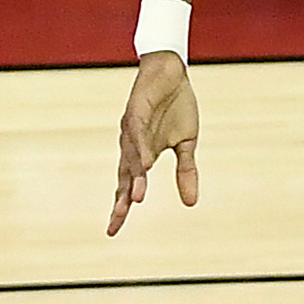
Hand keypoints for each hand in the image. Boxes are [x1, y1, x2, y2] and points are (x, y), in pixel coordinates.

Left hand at [109, 52, 199, 235]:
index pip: (128, 186)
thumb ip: (185, 170)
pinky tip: (143, 163)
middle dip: (121, 201)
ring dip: (135, 178)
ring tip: (138, 199)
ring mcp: (132, 129)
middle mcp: (132, 146)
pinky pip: (137, 133)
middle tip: (115, 225)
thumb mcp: (187, 141)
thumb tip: (191, 204)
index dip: (121, 207)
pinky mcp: (137, 111)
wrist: (172, 71)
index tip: (112, 232)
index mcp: (141, 155)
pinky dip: (139, 148)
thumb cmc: (176, 105)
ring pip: (131, 158)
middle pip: (124, 178)